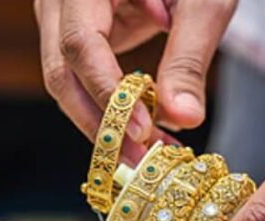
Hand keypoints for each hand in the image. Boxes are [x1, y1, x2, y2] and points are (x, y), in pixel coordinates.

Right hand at [34, 0, 236, 162]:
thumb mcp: (203, 2)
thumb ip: (189, 60)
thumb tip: (185, 120)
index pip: (80, 44)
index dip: (108, 92)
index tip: (145, 129)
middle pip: (61, 71)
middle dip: (101, 123)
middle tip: (142, 161)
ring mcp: (63, 15)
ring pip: (67, 80)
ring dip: (106, 122)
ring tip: (150, 152)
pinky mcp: (77, 31)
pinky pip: (83, 77)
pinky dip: (112, 107)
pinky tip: (147, 130)